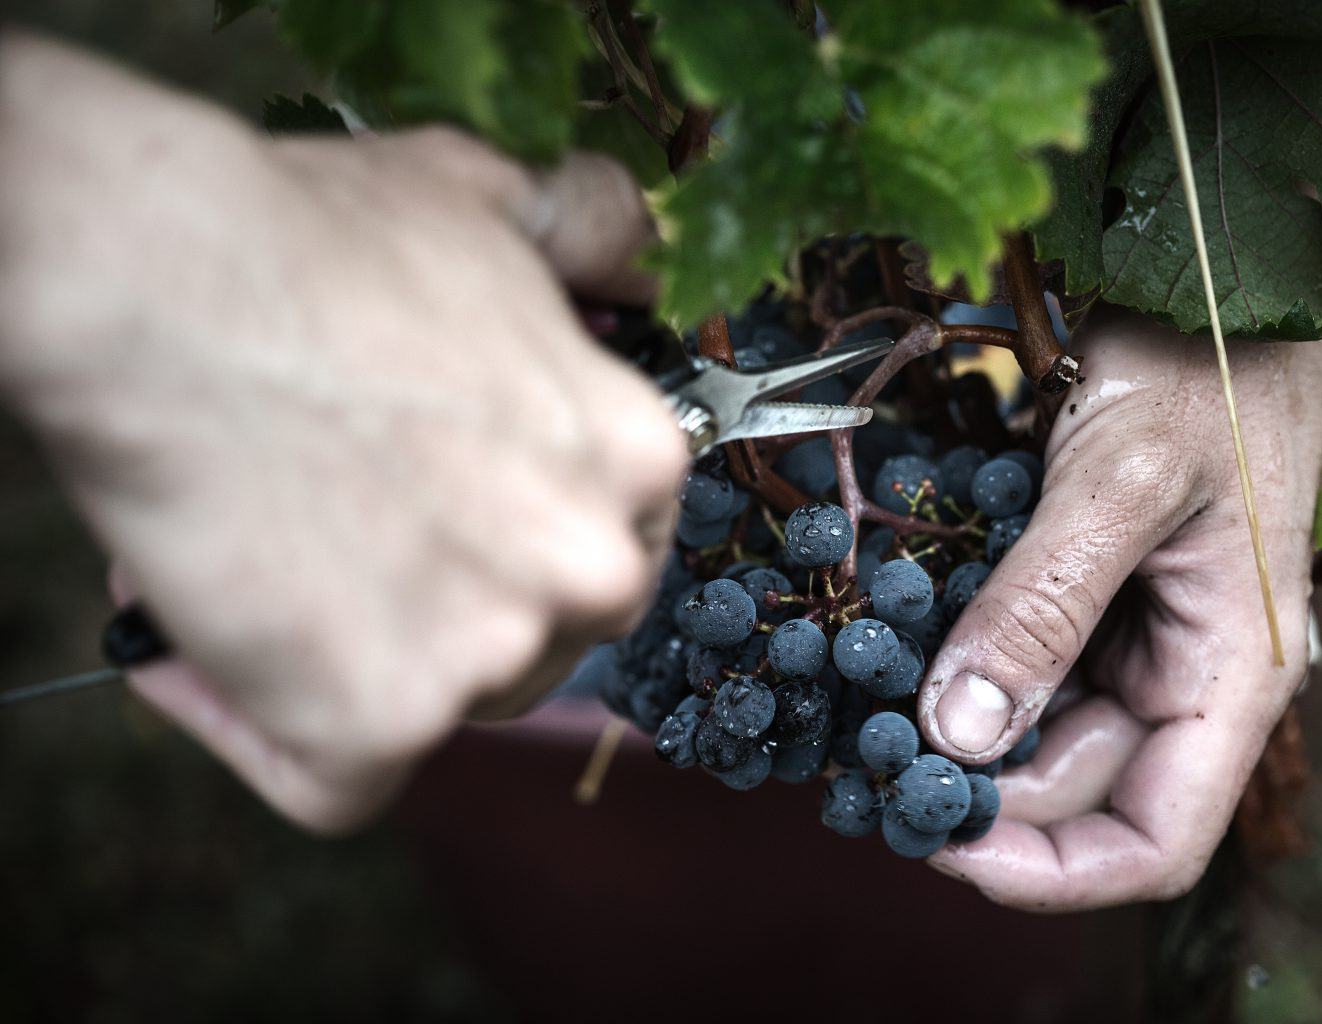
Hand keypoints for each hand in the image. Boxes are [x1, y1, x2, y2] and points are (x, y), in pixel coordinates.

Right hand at [0, 35, 686, 831]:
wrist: (158, 279)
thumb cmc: (311, 235)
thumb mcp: (488, 199)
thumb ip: (590, 229)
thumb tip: (638, 246)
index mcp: (634, 459)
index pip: (605, 544)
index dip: (514, 537)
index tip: (438, 513)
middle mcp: (589, 566)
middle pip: (538, 636)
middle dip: (449, 603)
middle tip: (345, 540)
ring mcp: (488, 654)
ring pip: (443, 708)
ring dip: (360, 661)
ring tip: (260, 565)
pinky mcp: (378, 722)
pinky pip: (335, 782)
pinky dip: (264, 732)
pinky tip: (204, 653)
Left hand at [916, 310, 1321, 909]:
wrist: (1208, 281)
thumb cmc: (1199, 368)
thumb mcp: (1119, 484)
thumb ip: (1041, 610)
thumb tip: (957, 735)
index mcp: (1231, 677)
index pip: (1154, 840)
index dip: (1049, 871)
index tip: (937, 846)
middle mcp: (1185, 677)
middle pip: (1077, 793)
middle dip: (975, 798)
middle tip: (859, 764)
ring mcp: (1135, 639)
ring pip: (1037, 734)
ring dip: (955, 740)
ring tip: (860, 721)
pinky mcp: (1089, 597)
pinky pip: (1021, 665)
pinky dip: (959, 673)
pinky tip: (892, 658)